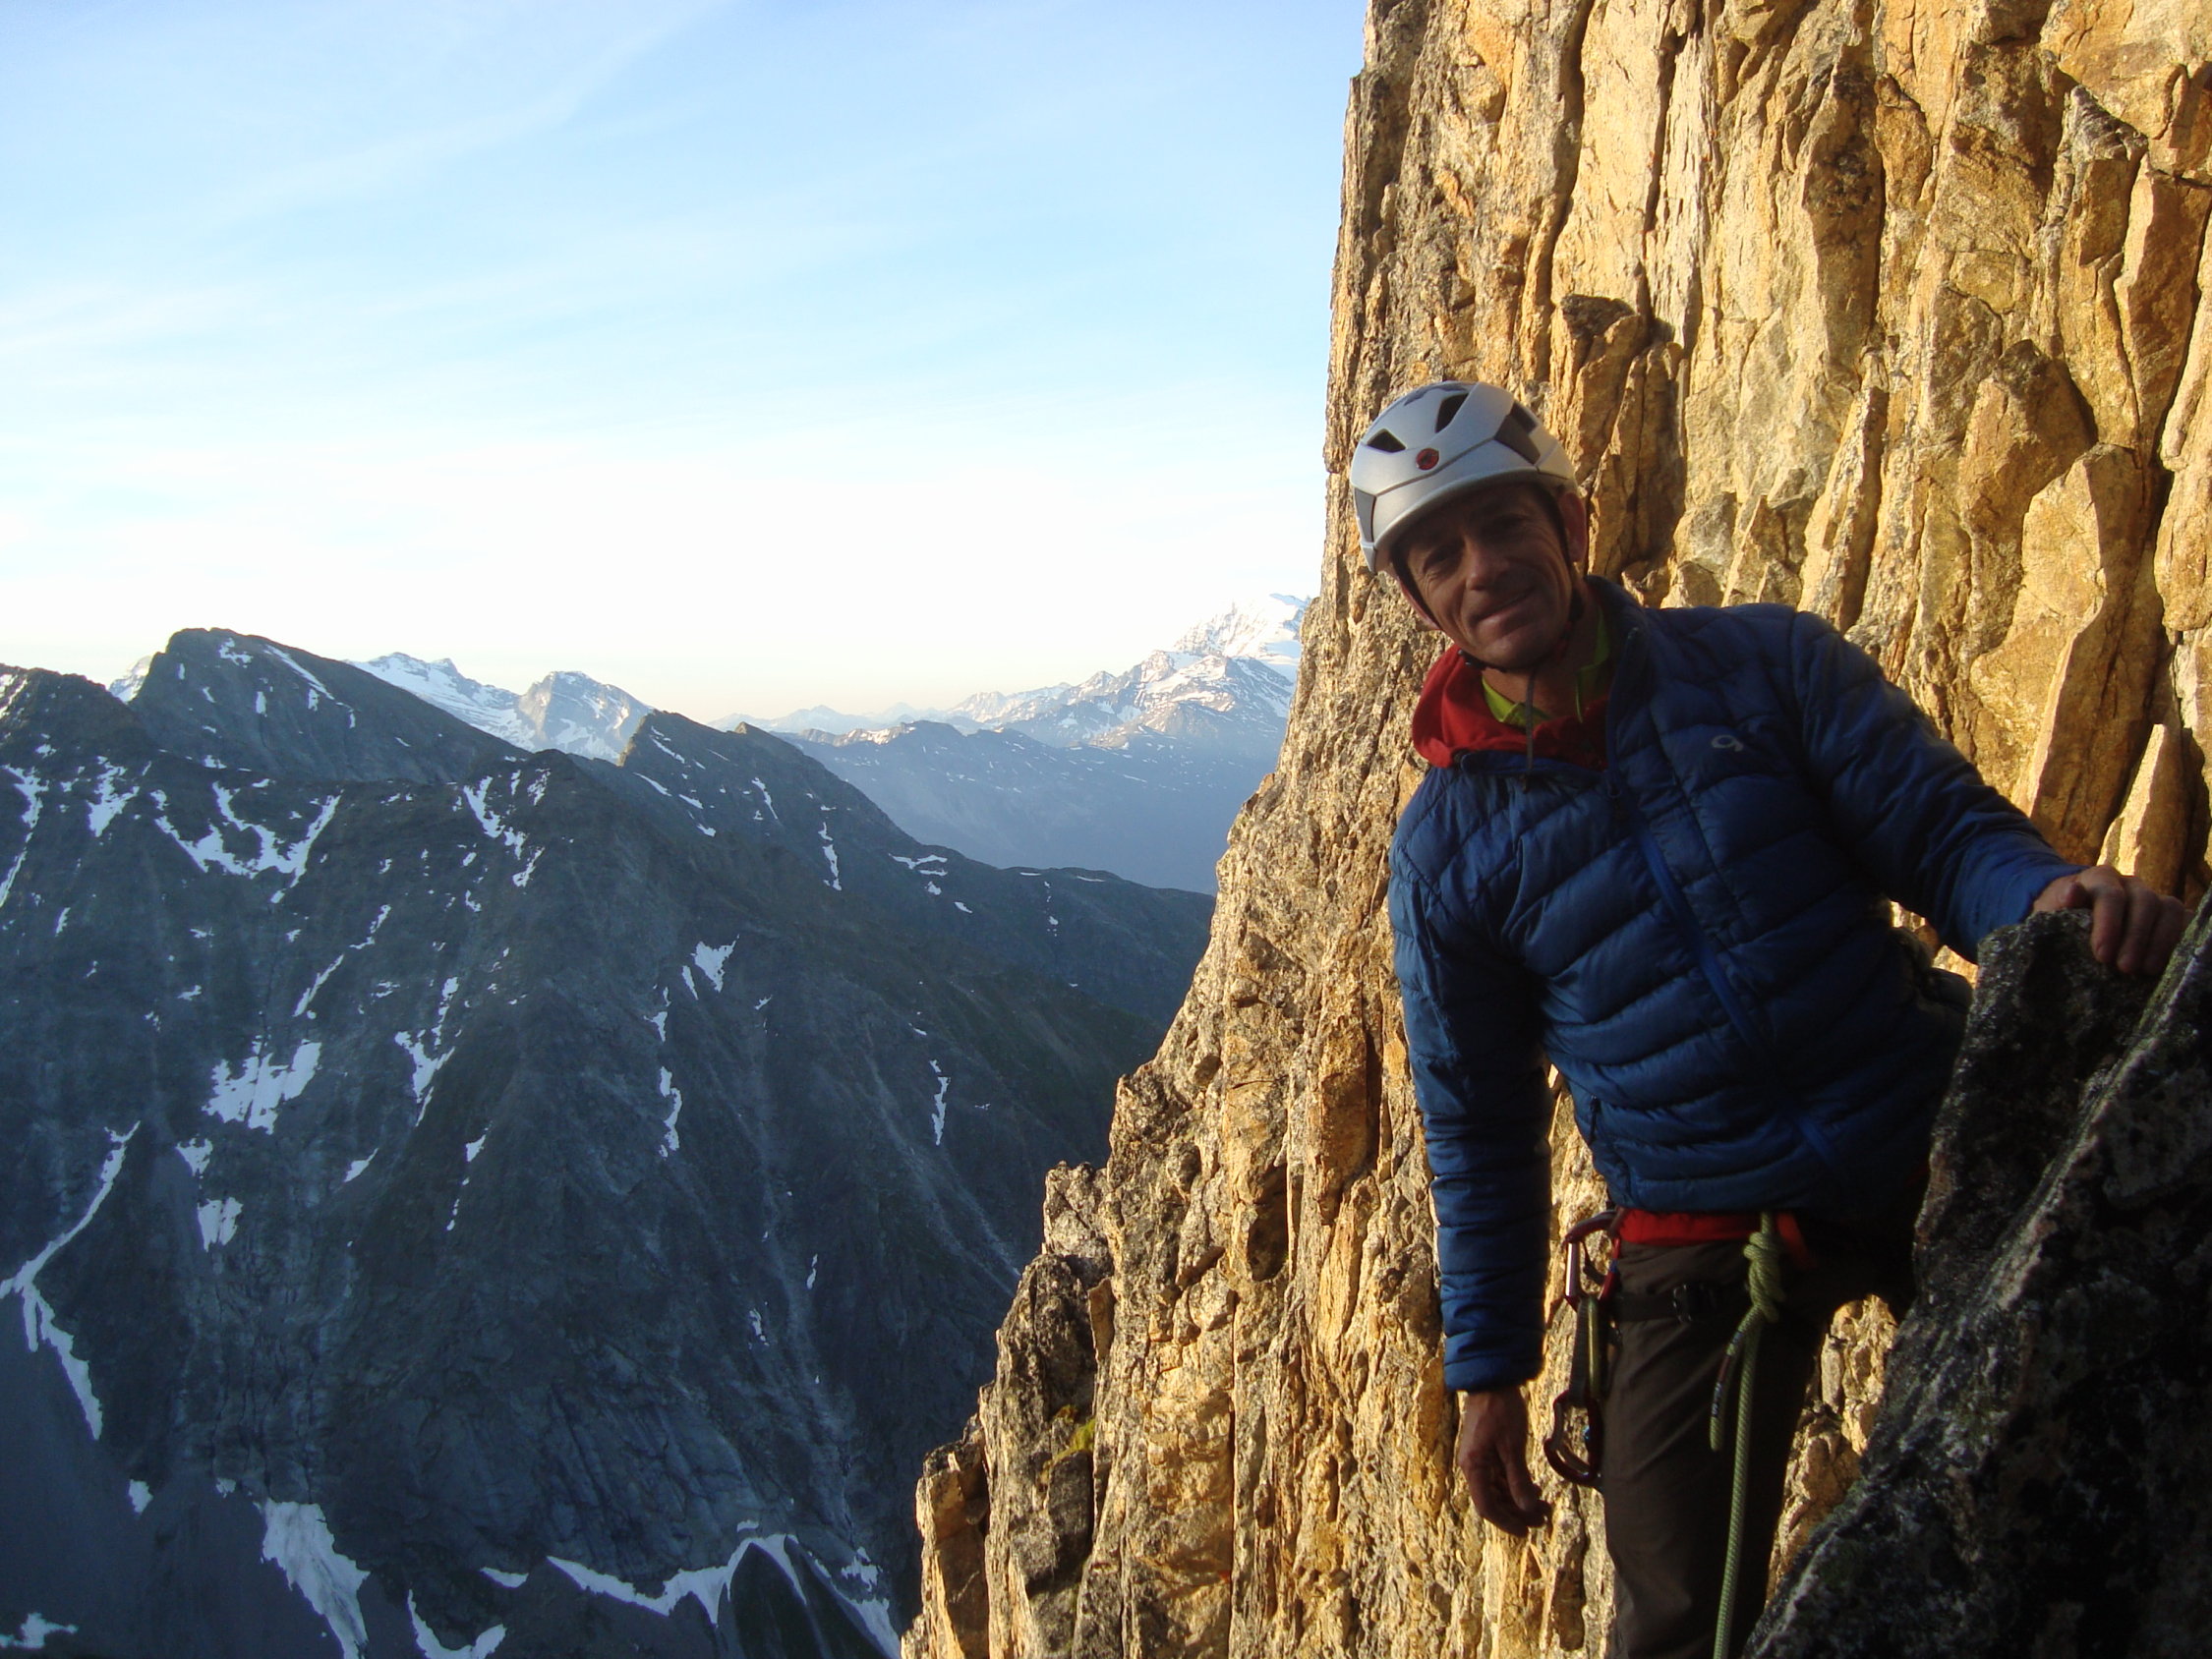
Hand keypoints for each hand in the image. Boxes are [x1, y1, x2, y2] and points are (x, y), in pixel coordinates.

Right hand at [1454, 1387, 1550, 1534]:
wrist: (1492, 1380)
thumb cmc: (1501, 1411)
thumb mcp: (1514, 1447)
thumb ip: (1520, 1480)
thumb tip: (1528, 1509)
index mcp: (1473, 1467)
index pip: (1487, 1507)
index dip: (1507, 1523)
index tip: (1527, 1531)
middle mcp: (1472, 1466)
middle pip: (1493, 1501)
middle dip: (1518, 1513)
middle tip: (1543, 1518)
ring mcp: (1478, 1459)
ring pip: (1497, 1490)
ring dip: (1518, 1500)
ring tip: (1543, 1504)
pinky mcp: (1485, 1451)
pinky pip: (1498, 1477)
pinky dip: (1515, 1486)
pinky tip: (1532, 1487)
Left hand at [2033, 865, 2187, 976]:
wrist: (2073, 918)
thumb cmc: (2062, 916)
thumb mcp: (2052, 912)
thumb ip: (2059, 905)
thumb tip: (2072, 893)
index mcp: (2100, 878)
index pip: (2110, 895)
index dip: (2109, 925)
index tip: (2102, 955)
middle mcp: (2130, 884)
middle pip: (2144, 902)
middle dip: (2136, 937)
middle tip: (2124, 968)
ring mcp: (2152, 897)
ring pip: (2168, 909)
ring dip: (2159, 941)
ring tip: (2145, 971)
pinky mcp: (2166, 914)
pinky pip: (2181, 921)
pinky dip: (2174, 941)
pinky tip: (2161, 964)